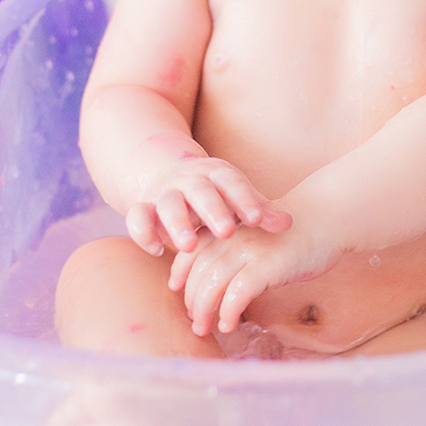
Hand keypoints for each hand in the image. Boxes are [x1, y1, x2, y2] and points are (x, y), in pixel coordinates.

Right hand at [125, 154, 290, 257]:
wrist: (173, 177)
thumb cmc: (217, 197)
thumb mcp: (239, 199)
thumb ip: (260, 211)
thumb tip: (288, 224)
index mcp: (218, 176)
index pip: (232, 183)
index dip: (245, 200)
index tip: (257, 220)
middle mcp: (191, 181)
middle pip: (200, 192)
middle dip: (212, 210)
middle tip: (226, 232)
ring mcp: (165, 193)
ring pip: (167, 203)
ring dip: (177, 224)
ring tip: (189, 246)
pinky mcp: (145, 207)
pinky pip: (137, 216)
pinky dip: (143, 232)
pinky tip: (157, 250)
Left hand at [170, 215, 341, 337]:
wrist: (327, 219)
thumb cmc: (291, 233)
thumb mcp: (255, 234)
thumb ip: (233, 249)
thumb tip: (214, 281)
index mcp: (226, 226)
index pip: (190, 252)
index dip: (180, 274)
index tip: (177, 292)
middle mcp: (232, 236)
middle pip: (197, 272)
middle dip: (191, 300)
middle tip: (194, 321)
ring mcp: (249, 250)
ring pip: (213, 285)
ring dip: (204, 311)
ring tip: (204, 328)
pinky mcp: (268, 265)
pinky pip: (238, 293)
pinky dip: (228, 312)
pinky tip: (229, 324)